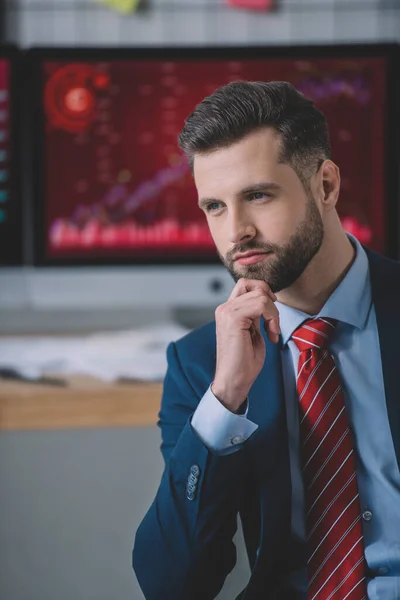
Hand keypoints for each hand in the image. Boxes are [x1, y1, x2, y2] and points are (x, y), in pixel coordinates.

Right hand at [212, 279, 279, 412]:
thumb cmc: (244, 362)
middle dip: (270, 301)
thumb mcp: (252, 331)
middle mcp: (224, 308)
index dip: (263, 293)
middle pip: (253, 285)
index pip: (246, 285)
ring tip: (271, 332)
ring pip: (260, 295)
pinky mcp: (233, 318)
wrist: (234, 381)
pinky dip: (272, 318)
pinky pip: (261, 304)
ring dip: (273, 313)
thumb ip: (254, 314)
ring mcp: (227, 312)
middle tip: (273, 322)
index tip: (271, 314)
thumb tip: (265, 300)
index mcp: (228, 310)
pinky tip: (270, 335)